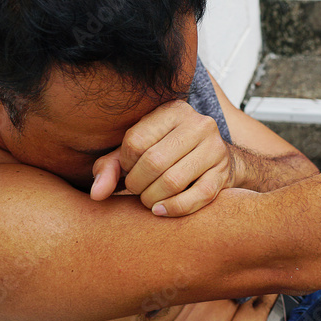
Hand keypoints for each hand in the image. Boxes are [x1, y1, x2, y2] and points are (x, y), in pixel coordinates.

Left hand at [90, 100, 237, 216]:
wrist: (218, 159)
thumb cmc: (169, 153)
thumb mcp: (137, 151)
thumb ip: (111, 166)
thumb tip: (97, 194)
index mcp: (173, 110)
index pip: (136, 140)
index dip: (126, 164)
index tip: (129, 170)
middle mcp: (198, 123)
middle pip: (154, 161)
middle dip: (137, 184)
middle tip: (137, 190)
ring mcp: (215, 148)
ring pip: (173, 181)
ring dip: (153, 199)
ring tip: (148, 200)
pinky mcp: (224, 173)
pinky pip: (197, 197)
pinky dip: (174, 209)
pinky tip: (161, 210)